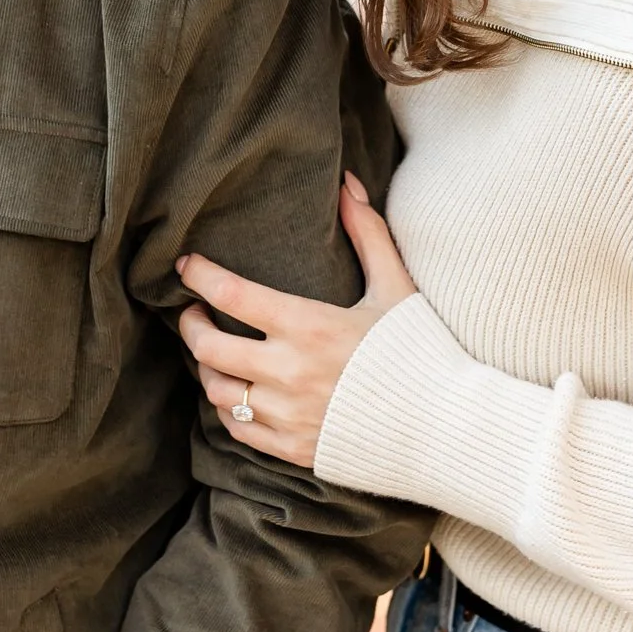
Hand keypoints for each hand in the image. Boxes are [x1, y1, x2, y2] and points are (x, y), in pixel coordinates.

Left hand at [176, 175, 414, 468]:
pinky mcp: (293, 449)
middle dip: (191, 325)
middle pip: (208, 348)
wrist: (446, 427)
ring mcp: (288, 416)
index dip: (199, 276)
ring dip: (207, 370)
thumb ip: (367, 233)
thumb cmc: (422, 351)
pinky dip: (229, 410)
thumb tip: (346, 183)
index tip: (186, 265)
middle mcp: (289, 373)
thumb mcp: (396, 287)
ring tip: (213, 354)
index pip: (231, 294)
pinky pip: (238, 430)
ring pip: (218, 392)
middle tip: (192, 312)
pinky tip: (237, 394)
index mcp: (309, 327)